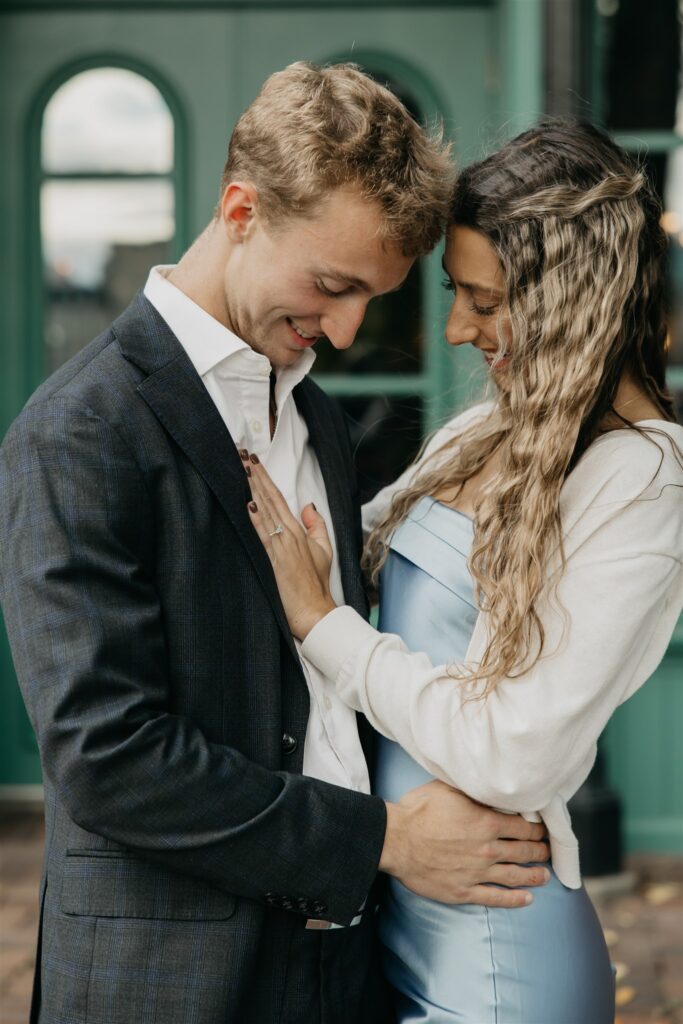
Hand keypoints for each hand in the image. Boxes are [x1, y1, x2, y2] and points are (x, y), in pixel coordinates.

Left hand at [243, 453, 337, 637]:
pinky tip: (247, 506)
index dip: (265, 477)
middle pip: (268, 499)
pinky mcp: (273, 562)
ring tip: (239, 470)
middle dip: (253, 476)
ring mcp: (281, 547)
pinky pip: (262, 537)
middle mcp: (288, 535)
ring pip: (263, 513)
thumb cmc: (316, 584)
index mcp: (298, 530)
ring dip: (251, 490)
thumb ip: (315, 525)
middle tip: (240, 454)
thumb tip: (308, 505)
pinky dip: (255, 521)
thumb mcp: (323, 550)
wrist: (314, 611)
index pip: (278, 497)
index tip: (252, 461)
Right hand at [380, 780, 549, 907]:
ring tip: (545, 875)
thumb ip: (473, 789)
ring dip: (534, 875)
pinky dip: (515, 899)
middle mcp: (487, 849)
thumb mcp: (448, 787)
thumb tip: (489, 784)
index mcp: (486, 822)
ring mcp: (477, 873)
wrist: (395, 839)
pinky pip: (495, 897)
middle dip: (540, 850)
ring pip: (515, 875)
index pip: (523, 827)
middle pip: (523, 851)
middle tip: (548, 850)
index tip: (543, 829)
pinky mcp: (464, 891)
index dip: (537, 828)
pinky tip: (527, 899)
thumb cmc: (418, 810)